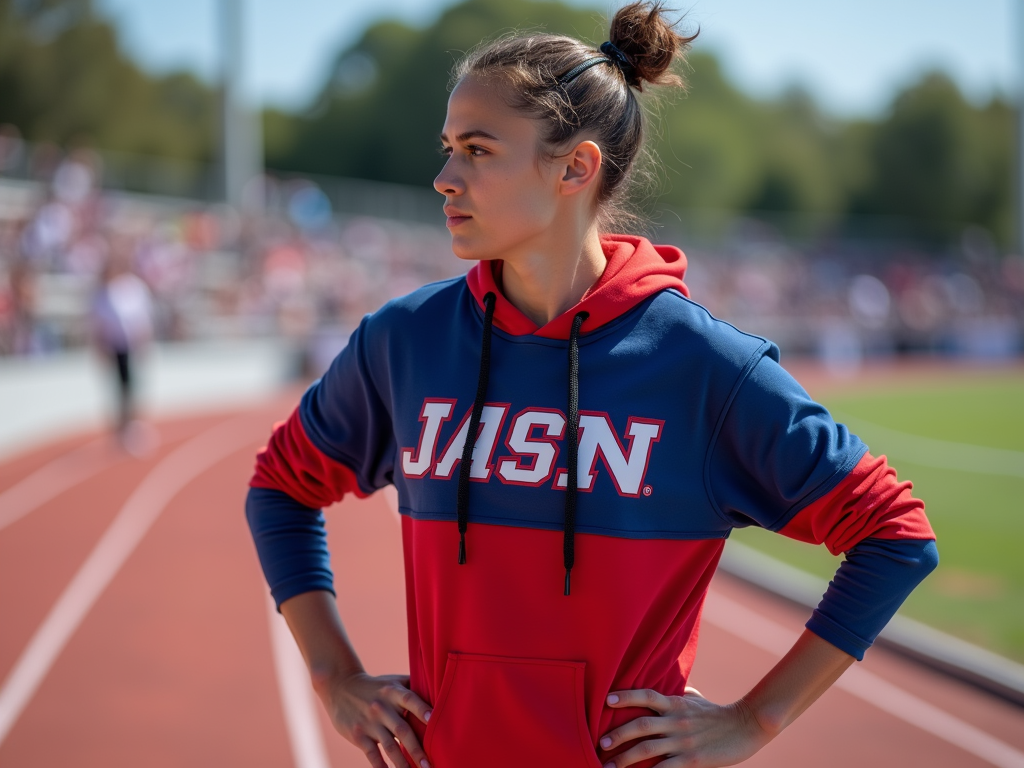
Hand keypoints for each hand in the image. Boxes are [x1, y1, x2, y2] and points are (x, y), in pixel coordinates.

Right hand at [312, 670, 432, 767]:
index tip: (433, 719)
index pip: (410, 699)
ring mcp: (370, 722)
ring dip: (403, 763)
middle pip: (402, 730)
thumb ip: (413, 685)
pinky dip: (381, 766)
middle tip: (429, 765)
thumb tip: (440, 688)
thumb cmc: (376, 686)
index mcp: (393, 692)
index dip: (421, 708)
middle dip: (417, 749)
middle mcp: (382, 707)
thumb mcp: (392, 680)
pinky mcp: (359, 735)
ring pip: (389, 746)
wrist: (340, 686)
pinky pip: (372, 754)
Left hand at [598, 686, 772, 767]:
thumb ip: (679, 695)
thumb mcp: (696, 699)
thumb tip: (671, 688)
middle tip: (601, 743)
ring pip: (648, 749)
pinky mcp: (692, 760)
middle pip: (640, 725)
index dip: (626, 696)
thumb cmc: (717, 713)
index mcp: (676, 704)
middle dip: (618, 734)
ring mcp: (683, 741)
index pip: (647, 695)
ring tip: (608, 766)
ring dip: (625, 758)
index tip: (606, 700)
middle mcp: (676, 721)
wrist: (746, 726)